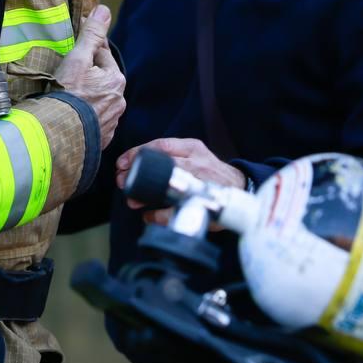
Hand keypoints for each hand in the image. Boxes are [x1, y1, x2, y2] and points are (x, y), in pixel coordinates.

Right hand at [52, 5, 125, 148]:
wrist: (57, 135)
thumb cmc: (67, 93)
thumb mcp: (78, 58)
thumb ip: (92, 34)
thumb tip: (104, 10)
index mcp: (116, 79)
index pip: (102, 55)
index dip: (86, 49)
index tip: (73, 50)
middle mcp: (119, 101)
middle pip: (101, 79)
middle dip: (87, 75)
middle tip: (66, 77)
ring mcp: (111, 122)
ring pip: (98, 101)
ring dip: (87, 97)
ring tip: (67, 98)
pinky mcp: (100, 138)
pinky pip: (93, 121)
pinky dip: (84, 117)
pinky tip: (71, 116)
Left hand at [115, 137, 246, 225]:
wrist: (240, 187)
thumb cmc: (210, 171)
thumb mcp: (194, 156)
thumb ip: (170, 159)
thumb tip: (134, 169)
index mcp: (193, 148)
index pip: (161, 145)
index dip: (137, 153)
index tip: (121, 163)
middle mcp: (198, 162)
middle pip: (161, 164)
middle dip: (136, 172)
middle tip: (122, 181)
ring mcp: (202, 182)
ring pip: (168, 185)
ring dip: (144, 193)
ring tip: (132, 200)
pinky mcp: (205, 202)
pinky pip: (177, 210)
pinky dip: (159, 215)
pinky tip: (149, 216)